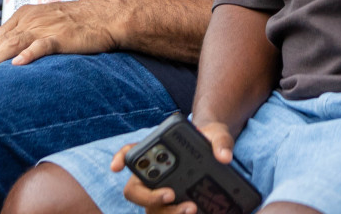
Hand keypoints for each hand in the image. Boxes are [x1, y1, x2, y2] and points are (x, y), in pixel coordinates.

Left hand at [0, 0, 119, 68]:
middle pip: (2, 40)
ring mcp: (46, 27)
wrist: (106, 17)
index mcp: (27, 13)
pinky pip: (40, 46)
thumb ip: (30, 32)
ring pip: (15, 43)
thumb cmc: (79, 22)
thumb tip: (13, 54)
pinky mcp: (60, 37)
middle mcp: (33, 18)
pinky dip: (28, 55)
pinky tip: (17, 65)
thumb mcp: (49, 21)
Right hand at [112, 122, 236, 213]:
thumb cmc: (210, 141)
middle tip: (170, 194)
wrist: (218, 156)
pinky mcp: (173, 208)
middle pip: (136, 191)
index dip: (120, 159)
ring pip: (152, 210)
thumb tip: (223, 157)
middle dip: (150, 196)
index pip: (130, 153)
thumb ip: (220, 141)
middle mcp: (151, 177)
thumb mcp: (217, 135)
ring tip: (191, 208)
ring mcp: (160, 195)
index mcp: (156, 152)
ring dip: (168, 212)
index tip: (116, 166)